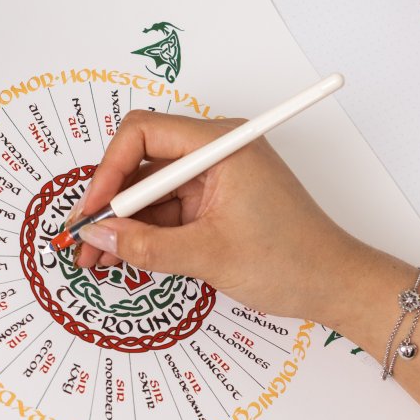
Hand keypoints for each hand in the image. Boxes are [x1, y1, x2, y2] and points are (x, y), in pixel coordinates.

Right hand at [74, 109, 367, 323]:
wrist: (336, 286)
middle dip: (110, 203)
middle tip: (83, 241)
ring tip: (96, 259)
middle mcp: (216, 152)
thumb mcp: (209, 256)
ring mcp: (215, 178)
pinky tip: (124, 256)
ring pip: (151, 191)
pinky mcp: (215, 202)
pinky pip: (168, 210)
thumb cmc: (292, 261)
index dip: (109, 170)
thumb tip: (97, 235)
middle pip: (142, 163)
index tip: (94, 210)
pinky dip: (145, 232)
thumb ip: (147, 246)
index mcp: (222, 145)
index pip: (144, 133)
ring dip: (123, 223)